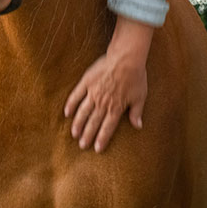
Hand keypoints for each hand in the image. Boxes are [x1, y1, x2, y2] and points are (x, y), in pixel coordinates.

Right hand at [63, 16, 154, 152]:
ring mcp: (93, 93)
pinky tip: (66, 112)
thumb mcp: (140, 96)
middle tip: (82, 145)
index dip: (102, 139)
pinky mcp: (87, 81)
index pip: (107, 128)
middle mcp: (103, 103)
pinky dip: (71, 104)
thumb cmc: (136, 77)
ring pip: (83, 112)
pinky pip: (76, 95)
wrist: (126, 58)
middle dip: (87, 135)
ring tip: (74, 134)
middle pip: (93, 122)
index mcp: (115, 108)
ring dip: (78, 124)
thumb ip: (136, 113)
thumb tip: (138, 126)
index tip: (96, 149)